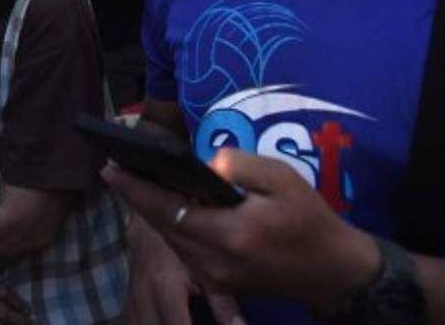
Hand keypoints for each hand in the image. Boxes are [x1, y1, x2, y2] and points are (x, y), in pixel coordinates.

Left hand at [104, 149, 380, 308]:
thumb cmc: (309, 220)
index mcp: (227, 235)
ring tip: (134, 181)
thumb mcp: (282, 178)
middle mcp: (212, 261)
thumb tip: (204, 163)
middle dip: (135, 196)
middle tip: (114, 168)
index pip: (166, 208)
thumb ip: (239, 166)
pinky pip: (184, 249)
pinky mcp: (219, 282)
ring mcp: (214, 276)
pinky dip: (171, 225)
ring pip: (170, 239)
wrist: (334, 271)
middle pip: (161, 224)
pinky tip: (166, 205)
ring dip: (151, 211)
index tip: (109, 167)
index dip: (134, 187)